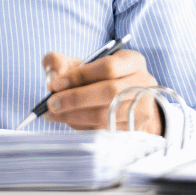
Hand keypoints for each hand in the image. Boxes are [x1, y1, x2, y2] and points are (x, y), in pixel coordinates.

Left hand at [41, 48, 163, 134]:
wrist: (126, 101)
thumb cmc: (99, 79)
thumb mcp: (83, 64)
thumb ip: (61, 62)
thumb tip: (52, 75)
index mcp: (133, 61)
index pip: (108, 66)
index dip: (79, 75)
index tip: (55, 83)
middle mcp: (144, 85)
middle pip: (110, 92)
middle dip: (75, 98)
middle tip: (51, 103)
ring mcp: (143, 110)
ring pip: (107, 116)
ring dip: (75, 116)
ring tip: (53, 114)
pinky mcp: (136, 130)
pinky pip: (105, 132)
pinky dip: (82, 127)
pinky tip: (67, 121)